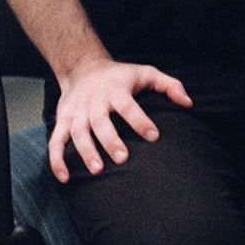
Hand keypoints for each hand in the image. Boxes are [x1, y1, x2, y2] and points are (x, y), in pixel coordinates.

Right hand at [49, 57, 191, 181]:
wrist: (83, 67)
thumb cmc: (120, 76)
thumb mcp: (146, 73)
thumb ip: (169, 85)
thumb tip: (188, 103)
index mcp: (116, 89)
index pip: (128, 105)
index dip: (140, 120)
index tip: (153, 136)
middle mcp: (95, 101)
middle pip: (100, 121)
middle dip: (110, 140)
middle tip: (123, 158)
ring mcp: (77, 112)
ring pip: (78, 132)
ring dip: (86, 151)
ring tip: (98, 170)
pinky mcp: (63, 121)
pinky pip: (56, 141)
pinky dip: (57, 160)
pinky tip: (65, 178)